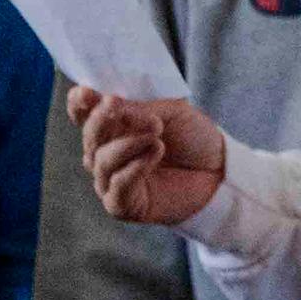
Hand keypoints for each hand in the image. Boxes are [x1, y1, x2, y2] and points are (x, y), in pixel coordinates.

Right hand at [70, 85, 224, 226]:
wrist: (220, 169)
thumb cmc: (194, 138)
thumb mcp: (171, 111)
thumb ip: (139, 109)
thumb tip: (110, 104)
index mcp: (113, 126)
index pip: (83, 114)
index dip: (80, 103)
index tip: (86, 93)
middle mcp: (106, 153)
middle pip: (89, 136)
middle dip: (102, 120)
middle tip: (118, 106)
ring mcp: (111, 180)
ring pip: (101, 161)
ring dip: (128, 143)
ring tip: (157, 134)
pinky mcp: (122, 205)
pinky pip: (116, 186)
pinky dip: (134, 168)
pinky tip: (155, 153)